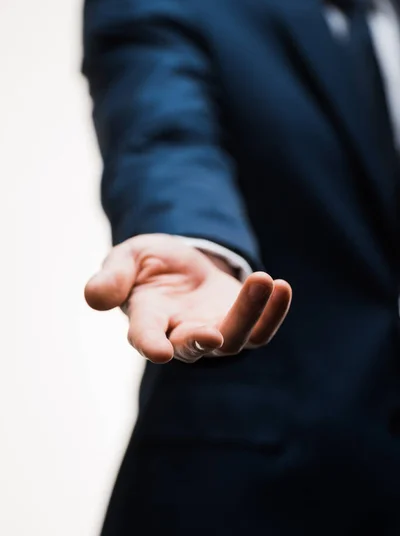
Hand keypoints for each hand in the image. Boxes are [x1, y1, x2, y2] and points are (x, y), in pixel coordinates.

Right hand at [85, 234, 291, 363]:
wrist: (182, 263)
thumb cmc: (148, 263)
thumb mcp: (127, 258)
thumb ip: (112, 276)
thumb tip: (94, 298)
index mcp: (148, 318)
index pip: (145, 334)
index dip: (149, 343)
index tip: (158, 351)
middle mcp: (180, 332)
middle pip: (194, 346)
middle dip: (203, 340)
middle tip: (213, 331)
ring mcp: (214, 331)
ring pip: (234, 339)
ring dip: (249, 315)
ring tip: (264, 280)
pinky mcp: (240, 322)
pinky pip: (261, 329)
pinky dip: (273, 313)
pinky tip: (281, 287)